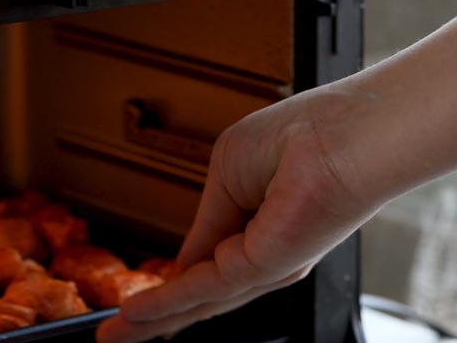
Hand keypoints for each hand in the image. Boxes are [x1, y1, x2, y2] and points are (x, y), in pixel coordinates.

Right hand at [97, 87, 384, 342]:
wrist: (343, 133)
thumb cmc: (299, 137)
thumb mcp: (229, 174)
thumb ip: (206, 223)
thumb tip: (183, 261)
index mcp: (258, 230)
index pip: (202, 269)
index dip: (166, 287)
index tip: (133, 304)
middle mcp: (263, 258)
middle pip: (196, 298)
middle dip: (151, 320)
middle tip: (113, 337)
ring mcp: (265, 267)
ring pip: (195, 303)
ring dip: (149, 320)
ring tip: (113, 335)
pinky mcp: (264, 267)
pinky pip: (200, 287)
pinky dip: (163, 301)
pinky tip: (134, 312)